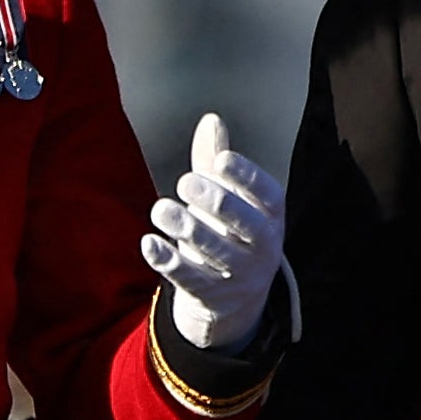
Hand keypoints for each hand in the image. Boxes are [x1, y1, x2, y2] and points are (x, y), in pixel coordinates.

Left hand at [143, 111, 289, 351]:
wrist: (234, 300)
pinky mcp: (214, 297)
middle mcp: (263, 247)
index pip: (269, 196)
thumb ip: (215, 161)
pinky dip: (169, 262)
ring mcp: (240, 276)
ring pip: (217, 252)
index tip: (221, 160)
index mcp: (270, 217)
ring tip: (160, 209)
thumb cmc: (228, 234)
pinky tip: (149, 243)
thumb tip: (212, 119)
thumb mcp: (227, 199)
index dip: (248, 177)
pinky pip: (191, 280)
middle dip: (216, 202)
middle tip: (185, 181)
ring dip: (188, 228)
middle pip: (245, 223)